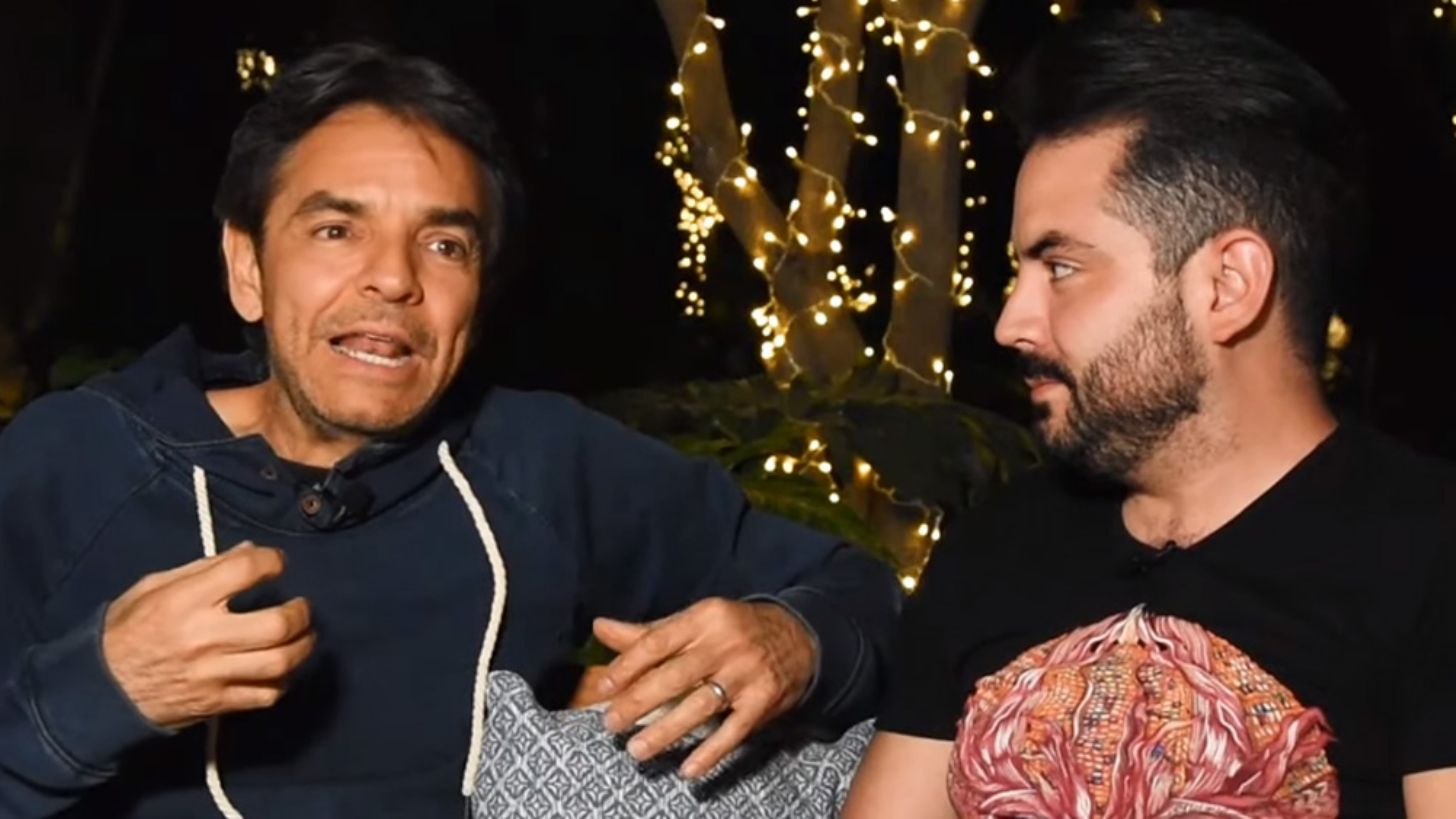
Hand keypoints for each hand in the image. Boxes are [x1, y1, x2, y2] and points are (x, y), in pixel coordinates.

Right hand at [101, 542, 314, 729]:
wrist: (99, 690)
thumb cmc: (126, 631)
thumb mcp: (153, 588)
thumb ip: (204, 569)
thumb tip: (249, 551)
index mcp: (185, 602)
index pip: (245, 571)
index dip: (271, 561)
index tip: (276, 563)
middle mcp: (204, 638)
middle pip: (276, 625)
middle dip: (300, 612)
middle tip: (300, 607)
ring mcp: (213, 675)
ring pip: (279, 662)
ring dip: (302, 646)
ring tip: (303, 635)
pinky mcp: (216, 703)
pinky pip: (265, 695)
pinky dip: (282, 681)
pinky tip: (280, 669)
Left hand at [591, 598, 815, 778]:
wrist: (800, 636)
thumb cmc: (735, 630)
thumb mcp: (696, 622)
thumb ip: (648, 632)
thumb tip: (599, 628)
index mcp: (704, 618)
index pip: (658, 641)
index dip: (629, 664)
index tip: (607, 687)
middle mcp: (725, 644)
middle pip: (676, 675)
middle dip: (640, 701)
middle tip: (612, 723)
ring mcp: (747, 673)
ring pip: (701, 705)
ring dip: (667, 731)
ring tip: (637, 750)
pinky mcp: (764, 700)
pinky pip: (734, 731)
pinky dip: (711, 752)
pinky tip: (688, 769)